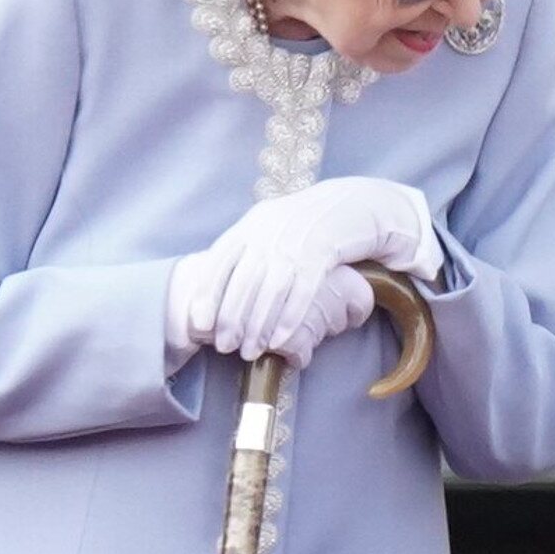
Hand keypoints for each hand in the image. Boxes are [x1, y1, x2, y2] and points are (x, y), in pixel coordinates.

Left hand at [185, 177, 439, 357]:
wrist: (356, 203)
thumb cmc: (310, 223)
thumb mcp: (273, 227)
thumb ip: (248, 250)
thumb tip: (217, 289)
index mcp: (254, 223)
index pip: (219, 260)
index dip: (207, 293)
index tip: (199, 323)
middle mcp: (271, 229)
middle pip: (243, 280)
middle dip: (231, 318)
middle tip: (225, 346)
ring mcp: (298, 239)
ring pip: (270, 289)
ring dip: (258, 325)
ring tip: (251, 350)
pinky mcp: (325, 250)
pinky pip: (302, 289)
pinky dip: (289, 317)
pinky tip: (281, 339)